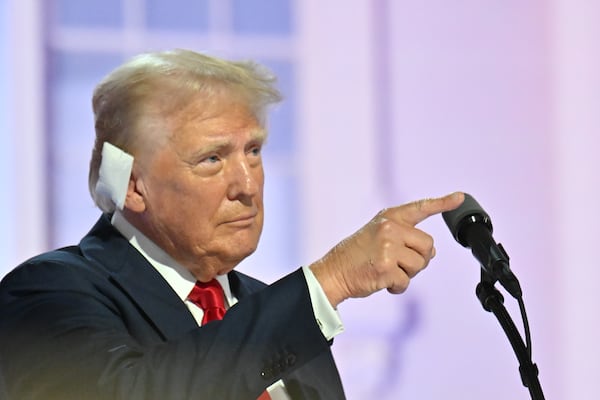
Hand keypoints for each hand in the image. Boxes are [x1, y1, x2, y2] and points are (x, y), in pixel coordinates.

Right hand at [309, 192, 463, 306]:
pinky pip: (406, 281)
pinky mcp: (387, 267)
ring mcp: (388, 247)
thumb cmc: (356, 256)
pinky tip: (382, 282)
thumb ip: (404, 237)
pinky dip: (397, 287)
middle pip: (428, 245)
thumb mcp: (377, 235)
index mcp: (388, 218)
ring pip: (420, 265)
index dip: (442, 203)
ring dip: (407, 274)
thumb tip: (432, 251)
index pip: (420, 207)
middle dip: (418, 259)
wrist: (333, 272)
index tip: (459, 197)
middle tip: (398, 263)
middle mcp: (389, 228)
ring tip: (387, 271)